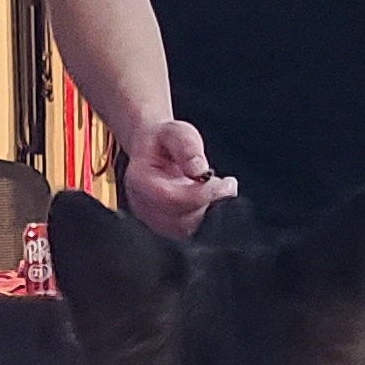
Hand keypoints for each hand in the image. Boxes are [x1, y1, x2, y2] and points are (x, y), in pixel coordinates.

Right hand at [120, 119, 237, 237]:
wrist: (151, 149)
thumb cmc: (163, 140)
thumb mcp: (176, 131)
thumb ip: (186, 146)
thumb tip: (198, 170)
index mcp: (139, 180)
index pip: (170, 199)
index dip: (200, 195)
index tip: (223, 184)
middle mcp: (141, 204)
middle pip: (179, 220)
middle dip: (208, 204)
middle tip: (225, 185)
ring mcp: (151, 218)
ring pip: (185, 231)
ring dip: (208, 212)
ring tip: (218, 189)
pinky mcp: (163, 227)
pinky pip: (187, 232)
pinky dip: (204, 218)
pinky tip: (210, 200)